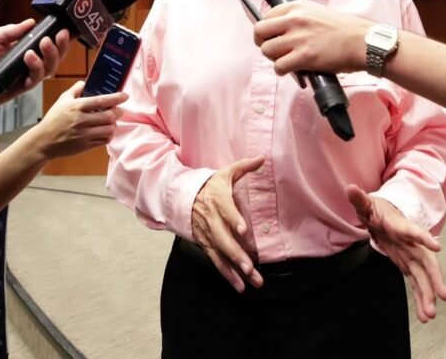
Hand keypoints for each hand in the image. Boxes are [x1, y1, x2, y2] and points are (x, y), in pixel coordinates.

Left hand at [0, 19, 69, 108]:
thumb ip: (11, 31)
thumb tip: (31, 22)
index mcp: (21, 50)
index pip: (45, 45)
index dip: (58, 39)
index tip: (65, 28)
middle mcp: (25, 64)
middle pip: (53, 58)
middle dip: (60, 47)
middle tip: (59, 35)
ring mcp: (22, 77)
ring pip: (48, 70)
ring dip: (49, 56)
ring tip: (43, 44)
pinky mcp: (17, 89)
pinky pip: (33, 81)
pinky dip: (34, 68)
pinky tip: (29, 57)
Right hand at [34, 81, 125, 158]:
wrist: (44, 141)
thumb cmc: (53, 119)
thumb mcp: (62, 100)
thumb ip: (75, 90)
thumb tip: (86, 82)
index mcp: (77, 107)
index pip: (101, 100)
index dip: (116, 98)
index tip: (125, 96)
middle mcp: (81, 120)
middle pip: (109, 116)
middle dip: (118, 112)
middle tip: (119, 110)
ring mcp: (84, 134)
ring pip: (109, 129)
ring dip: (113, 124)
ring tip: (111, 121)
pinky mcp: (86, 146)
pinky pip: (104, 140)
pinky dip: (108, 135)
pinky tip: (105, 131)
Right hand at [190, 156, 266, 292]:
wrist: (183, 197)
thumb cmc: (209, 185)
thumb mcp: (225, 173)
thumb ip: (244, 167)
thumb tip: (262, 158)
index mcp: (218, 200)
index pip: (226, 210)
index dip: (233, 219)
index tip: (243, 229)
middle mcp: (212, 220)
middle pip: (224, 239)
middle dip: (237, 254)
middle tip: (250, 266)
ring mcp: (208, 235)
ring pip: (222, 255)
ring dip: (236, 270)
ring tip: (251, 281)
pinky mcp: (206, 245)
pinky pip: (217, 262)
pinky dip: (228, 275)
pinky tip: (240, 287)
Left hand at [254, 0, 372, 75]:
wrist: (363, 41)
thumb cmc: (344, 29)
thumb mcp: (317, 12)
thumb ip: (297, 18)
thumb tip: (280, 30)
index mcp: (297, 7)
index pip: (266, 16)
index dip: (267, 30)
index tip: (274, 37)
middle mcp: (294, 19)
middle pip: (259, 32)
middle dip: (263, 43)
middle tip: (274, 50)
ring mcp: (298, 38)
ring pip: (266, 50)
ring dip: (274, 58)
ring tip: (286, 60)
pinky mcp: (304, 57)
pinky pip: (279, 66)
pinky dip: (282, 70)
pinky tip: (292, 69)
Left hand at [347, 185, 445, 322]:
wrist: (383, 214)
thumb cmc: (376, 208)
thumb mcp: (365, 204)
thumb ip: (359, 199)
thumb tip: (351, 189)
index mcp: (400, 226)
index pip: (413, 231)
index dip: (424, 238)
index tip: (437, 247)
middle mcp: (411, 243)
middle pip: (426, 261)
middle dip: (435, 278)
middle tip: (443, 295)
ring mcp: (411, 255)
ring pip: (423, 277)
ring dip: (428, 295)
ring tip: (430, 315)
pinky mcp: (408, 265)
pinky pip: (417, 283)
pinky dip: (421, 298)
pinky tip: (424, 316)